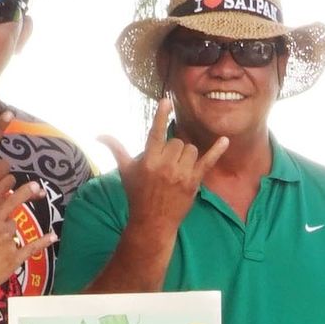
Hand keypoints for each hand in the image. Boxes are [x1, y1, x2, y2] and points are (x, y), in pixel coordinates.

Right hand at [98, 95, 226, 237]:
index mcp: (148, 160)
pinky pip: (208, 161)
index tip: (166, 100)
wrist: (152, 222)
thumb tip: (99, 134)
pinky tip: (225, 139)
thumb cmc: (137, 195)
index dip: (160, 116)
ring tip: (177, 169)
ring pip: (191, 149)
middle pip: (177, 142)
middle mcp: (165, 165)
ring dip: (186, 156)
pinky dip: (217, 150)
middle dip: (173, 150)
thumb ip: (116, 149)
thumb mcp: (125, 171)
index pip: (155, 133)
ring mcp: (181, 174)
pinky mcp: (194, 182)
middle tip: (166, 166)